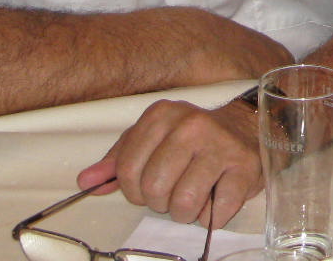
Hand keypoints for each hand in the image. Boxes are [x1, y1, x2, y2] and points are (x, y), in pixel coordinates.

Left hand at [78, 98, 260, 227]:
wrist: (246, 126)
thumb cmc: (191, 138)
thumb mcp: (151, 139)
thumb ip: (118, 160)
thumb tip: (86, 182)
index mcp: (161, 115)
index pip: (127, 170)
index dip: (134, 190)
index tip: (149, 185)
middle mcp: (190, 126)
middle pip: (153, 189)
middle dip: (160, 202)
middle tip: (173, 192)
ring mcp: (220, 145)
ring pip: (183, 204)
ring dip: (185, 212)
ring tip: (194, 197)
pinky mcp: (244, 168)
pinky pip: (215, 213)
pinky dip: (211, 217)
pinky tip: (215, 198)